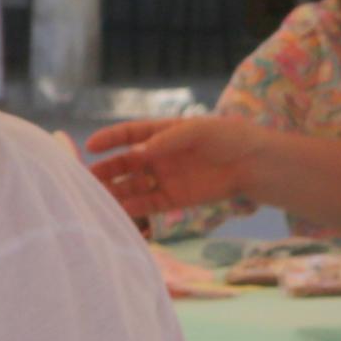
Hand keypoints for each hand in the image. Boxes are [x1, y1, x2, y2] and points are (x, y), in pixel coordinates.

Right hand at [81, 116, 262, 223]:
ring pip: (131, 186)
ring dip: (114, 192)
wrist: (256, 164)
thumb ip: (169, 139)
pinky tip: (120, 211)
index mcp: (162, 134)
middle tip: (85, 179)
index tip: (89, 146)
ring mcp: (164, 178)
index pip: (129, 135)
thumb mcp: (200, 130)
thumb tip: (139, 153)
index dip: (109, 139)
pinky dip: (133, 208)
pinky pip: (147, 204)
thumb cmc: (230, 138)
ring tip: (96, 199)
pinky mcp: (173, 199)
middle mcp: (158, 156)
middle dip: (104, 170)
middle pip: (123, 163)